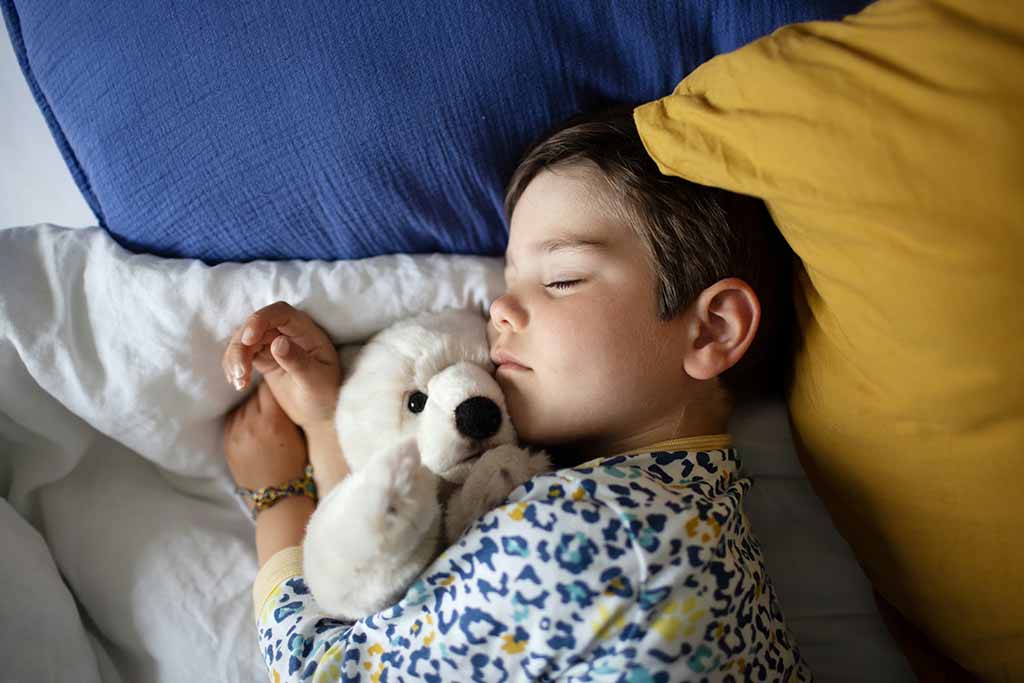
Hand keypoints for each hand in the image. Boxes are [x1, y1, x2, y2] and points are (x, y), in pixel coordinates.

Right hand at [222, 301, 342, 430]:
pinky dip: (234, 365)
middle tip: (240, 374)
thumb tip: (278, 342)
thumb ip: (298, 361)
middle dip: (241, 347)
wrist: (321, 413)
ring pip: (244, 338)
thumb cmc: (325, 395)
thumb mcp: (315, 381)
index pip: (280, 313)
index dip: (261, 320)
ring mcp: (274, 343)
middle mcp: (289, 332)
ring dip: (235, 358)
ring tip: (239, 384)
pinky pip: (242, 353)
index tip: (248, 339)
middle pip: (256, 325)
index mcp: (307, 332)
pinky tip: (238, 384)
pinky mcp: (263, 356)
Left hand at [223, 380, 308, 510]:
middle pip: (254, 394)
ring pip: (243, 405)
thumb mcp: (299, 435)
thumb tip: (282, 390)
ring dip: (252, 405)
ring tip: (263, 411)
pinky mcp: (227, 442)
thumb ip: (288, 411)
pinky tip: (252, 421)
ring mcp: (236, 433)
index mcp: (273, 421)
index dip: (276, 385)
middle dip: (264, 394)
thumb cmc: (296, 465)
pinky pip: (233, 418)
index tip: (281, 384)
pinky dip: (242, 417)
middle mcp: (251, 424)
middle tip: (273, 397)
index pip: (269, 387)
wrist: (278, 497)